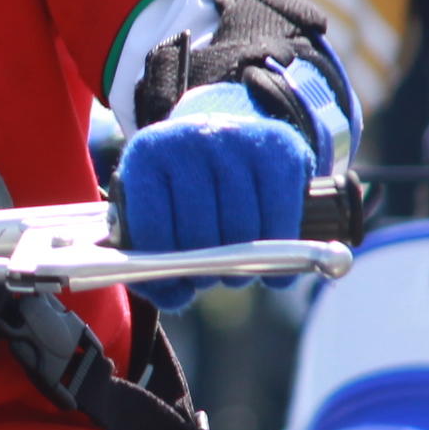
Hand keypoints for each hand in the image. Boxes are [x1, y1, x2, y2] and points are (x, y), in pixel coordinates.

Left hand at [117, 83, 313, 308]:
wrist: (222, 135)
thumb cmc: (182, 187)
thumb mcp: (153, 209)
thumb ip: (149, 258)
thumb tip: (175, 294)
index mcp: (146, 154)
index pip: (151, 224)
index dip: (164, 263)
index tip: (177, 278)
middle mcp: (189, 138)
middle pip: (200, 230)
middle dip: (205, 266)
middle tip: (209, 277)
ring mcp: (235, 138)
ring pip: (242, 226)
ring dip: (242, 263)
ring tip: (237, 269)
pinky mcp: (277, 145)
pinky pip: (281, 213)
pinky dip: (279, 248)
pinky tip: (273, 267)